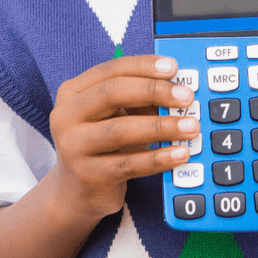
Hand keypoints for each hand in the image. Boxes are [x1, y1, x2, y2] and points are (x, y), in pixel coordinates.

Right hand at [49, 55, 197, 221]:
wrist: (78, 191)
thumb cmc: (104, 143)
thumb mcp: (116, 115)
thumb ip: (140, 99)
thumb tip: (179, 90)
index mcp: (73, 92)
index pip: (111, 70)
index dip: (144, 66)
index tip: (173, 67)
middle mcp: (66, 116)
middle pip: (111, 93)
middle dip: (153, 91)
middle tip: (186, 97)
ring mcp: (73, 147)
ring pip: (120, 130)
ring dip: (161, 126)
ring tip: (190, 126)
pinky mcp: (88, 176)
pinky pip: (129, 164)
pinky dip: (158, 158)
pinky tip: (180, 154)